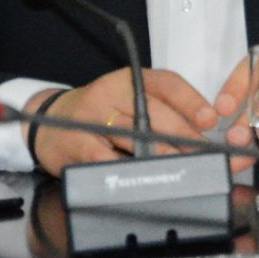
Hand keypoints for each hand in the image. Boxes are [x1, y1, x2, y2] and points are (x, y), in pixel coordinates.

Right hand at [31, 67, 219, 173]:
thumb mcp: (130, 101)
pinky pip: (107, 158)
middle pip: (154, 112)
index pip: (167, 83)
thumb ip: (162, 112)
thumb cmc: (100, 113)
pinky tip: (143, 178)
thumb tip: (202, 136)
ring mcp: (92, 117)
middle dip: (183, 135)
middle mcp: (111, 92)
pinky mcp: (77, 142)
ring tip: (183, 168)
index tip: (209, 120)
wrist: (49, 122)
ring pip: (134, 135)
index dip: (191, 101)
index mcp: (130, 79)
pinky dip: (127, 170)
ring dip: (162, 154)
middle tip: (204, 153)